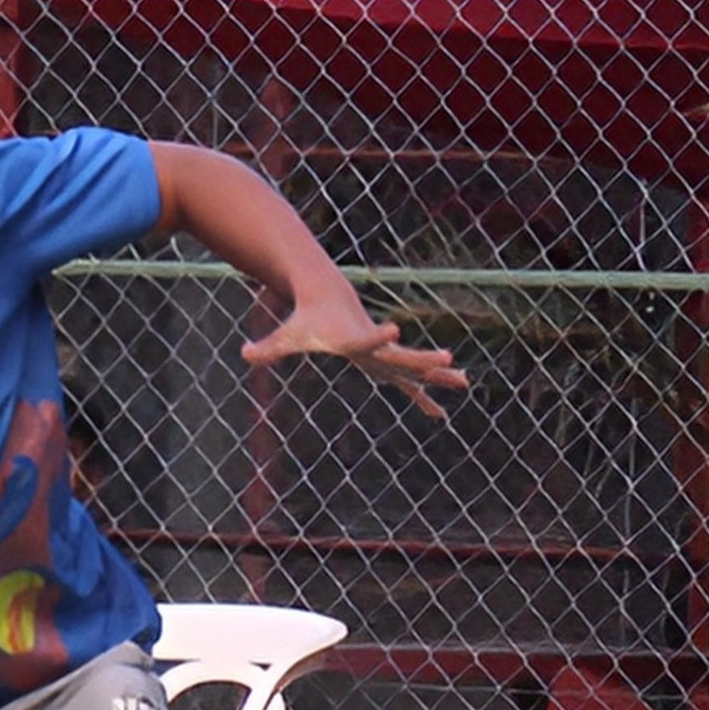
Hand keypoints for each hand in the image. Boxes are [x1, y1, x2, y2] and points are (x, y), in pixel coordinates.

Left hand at [242, 288, 468, 417]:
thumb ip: (268, 348)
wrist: (328, 296)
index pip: (366, 340)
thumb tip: (244, 354)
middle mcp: (374, 347)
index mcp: (352, 339)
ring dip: (438, 377)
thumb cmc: (305, 319)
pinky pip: (408, 382)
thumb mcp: (286, 336)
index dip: (378, 337)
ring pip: (415, 368)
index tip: (395, 329)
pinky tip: (440, 413)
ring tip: (464, 382)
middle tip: (449, 359)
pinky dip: (424, 395)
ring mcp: (383, 354)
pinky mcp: (385, 361)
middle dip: (426, 360)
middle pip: (402, 355)